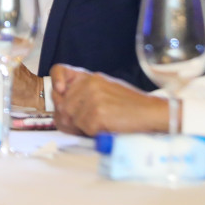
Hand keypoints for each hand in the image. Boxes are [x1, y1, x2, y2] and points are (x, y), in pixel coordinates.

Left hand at [50, 64, 169, 136]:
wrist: (149, 112)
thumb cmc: (129, 105)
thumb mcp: (105, 89)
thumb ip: (83, 93)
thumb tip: (61, 107)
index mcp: (90, 77)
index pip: (59, 70)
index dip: (55, 82)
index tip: (59, 91)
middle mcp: (88, 85)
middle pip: (62, 106)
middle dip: (69, 119)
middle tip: (85, 124)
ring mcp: (92, 100)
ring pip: (71, 120)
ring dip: (82, 128)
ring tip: (99, 125)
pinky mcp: (96, 115)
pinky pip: (83, 130)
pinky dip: (92, 134)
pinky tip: (106, 128)